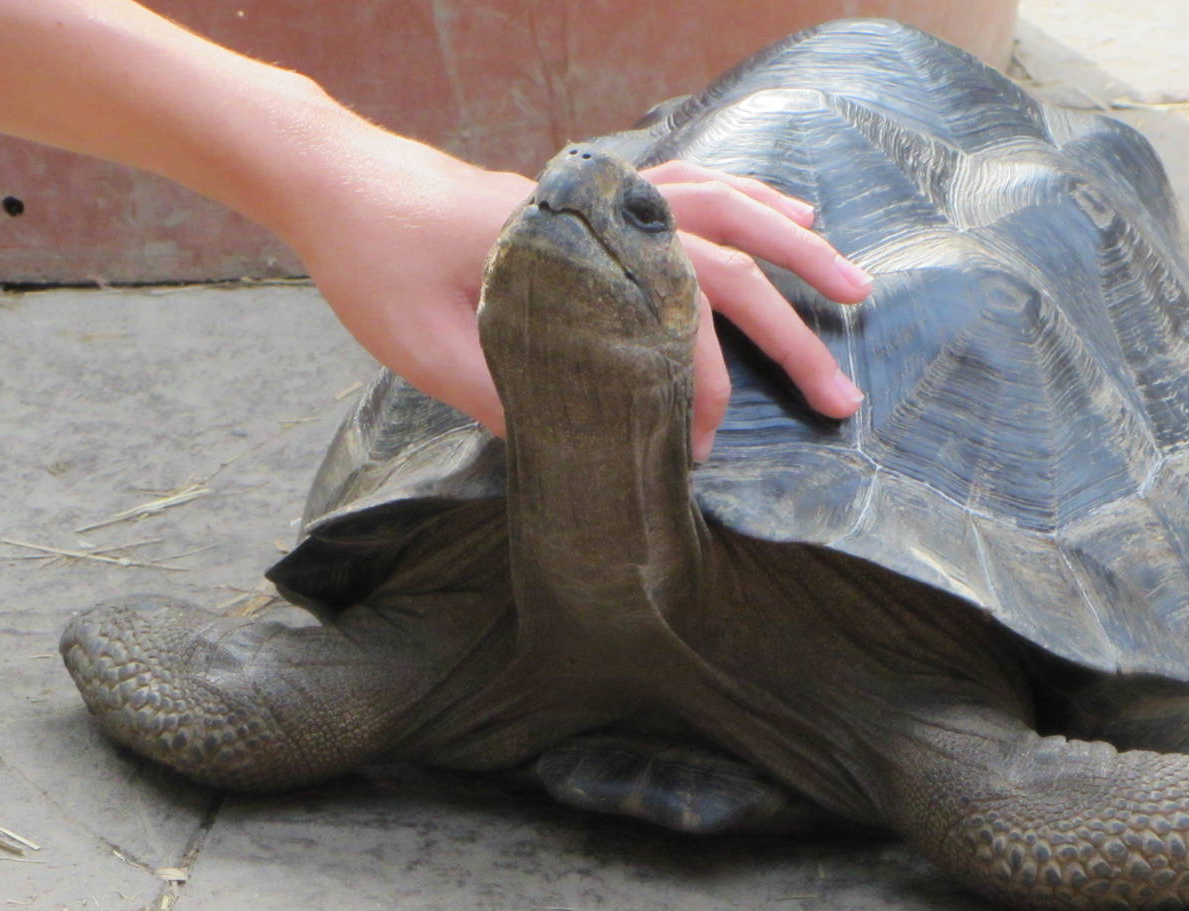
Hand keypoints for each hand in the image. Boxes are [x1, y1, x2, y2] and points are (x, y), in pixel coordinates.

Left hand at [278, 129, 869, 456]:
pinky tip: (789, 214)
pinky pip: (693, 188)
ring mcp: (601, 197)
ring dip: (795, 249)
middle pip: (725, 264)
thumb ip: (503, 395)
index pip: (668, 325)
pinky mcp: (592, 195)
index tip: (703, 454)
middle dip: (793, 334)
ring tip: (855, 285)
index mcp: (567, 252)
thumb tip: (582, 455)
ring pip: (726, 209)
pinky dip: (749, 203)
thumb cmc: (370, 261)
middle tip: (844, 396)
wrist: (333, 177)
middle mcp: (599, 214)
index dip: (700, 395)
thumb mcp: (422, 349)